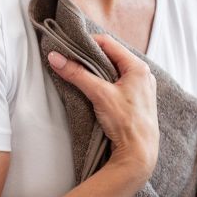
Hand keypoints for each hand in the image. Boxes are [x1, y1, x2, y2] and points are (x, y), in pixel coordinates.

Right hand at [47, 33, 158, 178]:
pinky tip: (90, 87)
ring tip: (77, 72)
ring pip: (112, 70)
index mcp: (138, 67)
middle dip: (89, 57)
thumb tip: (55, 57)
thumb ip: (76, 74)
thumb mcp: (99, 94)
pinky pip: (115, 82)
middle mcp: (141, 74)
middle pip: (110, 56)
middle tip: (70, 59)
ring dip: (94, 70)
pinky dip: (101, 81)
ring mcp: (139, 88)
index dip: (87, 43)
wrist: (139, 153)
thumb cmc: (127, 122)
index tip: (69, 47)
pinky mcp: (134, 100)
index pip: (108, 43)